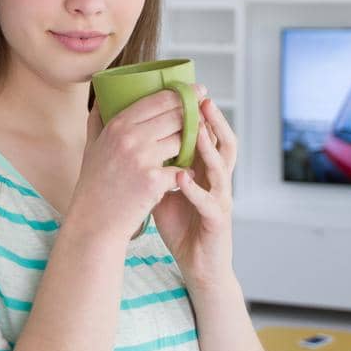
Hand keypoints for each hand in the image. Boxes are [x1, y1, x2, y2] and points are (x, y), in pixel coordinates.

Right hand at [65, 91, 192, 244]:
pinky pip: (182, 169)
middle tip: (204, 116)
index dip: (182, 93)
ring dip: (191, 145)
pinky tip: (185, 176)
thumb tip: (103, 97)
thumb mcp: (92, 146)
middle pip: (175, 116)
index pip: (158, 99)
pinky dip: (186, 173)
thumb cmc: (94, 183)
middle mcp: (130, 137)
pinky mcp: (153, 181)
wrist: (94, 221)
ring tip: (193, 149)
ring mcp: (142, 159)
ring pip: (182, 141)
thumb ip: (99, 119)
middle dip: (193, 116)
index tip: (197, 89)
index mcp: (117, 125)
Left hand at [152, 97, 235, 291]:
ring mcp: (221, 198)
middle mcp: (218, 179)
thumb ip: (154, 161)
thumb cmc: (181, 222)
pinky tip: (180, 177)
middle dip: (213, 120)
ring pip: (222, 167)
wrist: (196, 261)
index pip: (209, 134)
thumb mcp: (164, 186)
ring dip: (208, 147)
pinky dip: (194, 188)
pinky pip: (208, 201)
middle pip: (224, 142)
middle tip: (202, 99)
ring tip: (196, 130)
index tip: (188, 89)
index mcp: (206, 168)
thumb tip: (126, 136)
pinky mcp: (217, 220)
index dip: (202, 113)